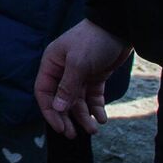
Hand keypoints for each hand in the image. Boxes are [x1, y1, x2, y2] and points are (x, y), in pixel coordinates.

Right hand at [35, 19, 132, 138]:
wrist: (118, 27)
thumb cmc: (93, 41)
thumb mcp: (79, 63)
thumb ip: (68, 86)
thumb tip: (58, 108)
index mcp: (52, 64)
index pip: (44, 92)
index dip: (50, 111)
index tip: (60, 128)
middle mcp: (63, 71)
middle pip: (60, 100)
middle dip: (67, 118)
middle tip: (74, 135)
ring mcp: (80, 75)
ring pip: (78, 101)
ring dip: (84, 116)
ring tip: (94, 130)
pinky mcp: (95, 77)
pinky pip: (92, 97)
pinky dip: (96, 108)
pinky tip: (102, 118)